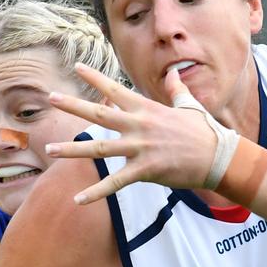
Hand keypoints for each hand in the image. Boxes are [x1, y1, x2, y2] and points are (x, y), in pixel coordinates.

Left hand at [44, 64, 218, 201]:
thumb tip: (174, 73)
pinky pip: (115, 183)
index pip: (115, 90)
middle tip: (51, 98)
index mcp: (147, 109)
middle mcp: (139, 125)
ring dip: (72, 150)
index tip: (76, 67)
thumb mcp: (189, 106)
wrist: (217, 157)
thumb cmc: (204, 131)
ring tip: (49, 149)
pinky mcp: (145, 170)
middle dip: (73, 105)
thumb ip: (176, 89)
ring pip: (99, 148)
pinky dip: (96, 192)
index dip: (95, 77)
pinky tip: (78, 199)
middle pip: (99, 113)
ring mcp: (140, 148)